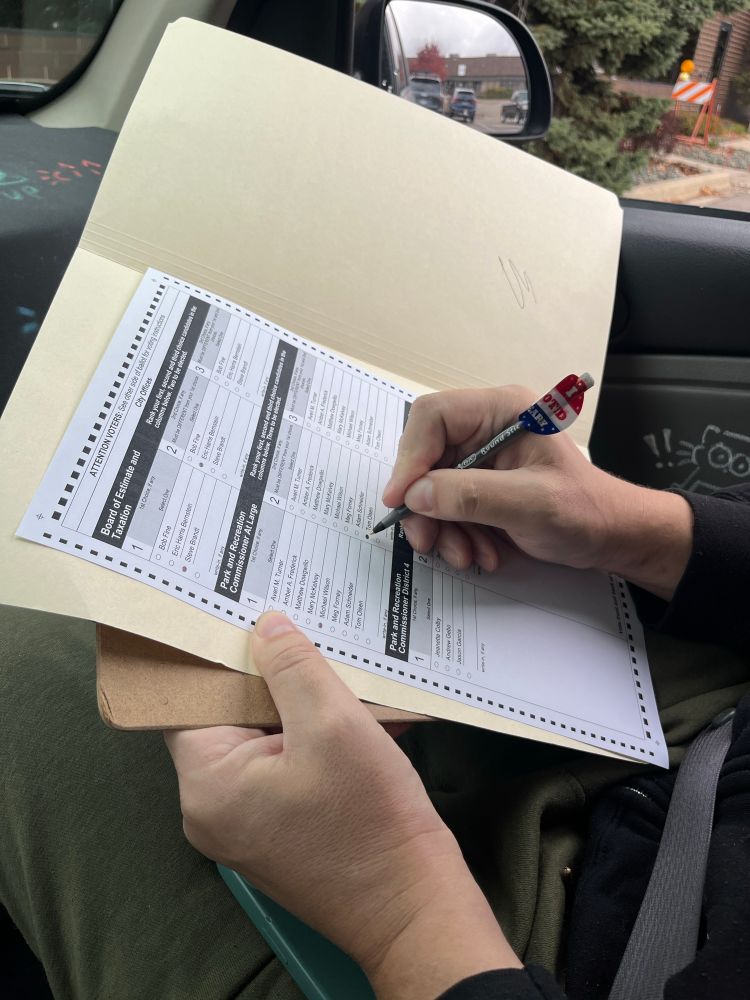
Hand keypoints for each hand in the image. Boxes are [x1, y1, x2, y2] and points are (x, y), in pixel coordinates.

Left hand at [165, 612, 519, 998]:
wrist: (415, 908)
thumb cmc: (369, 817)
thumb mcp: (332, 723)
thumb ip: (292, 666)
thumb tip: (264, 625)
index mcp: (207, 783)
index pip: (192, 700)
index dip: (222, 656)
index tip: (250, 616)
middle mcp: (211, 809)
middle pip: (230, 719)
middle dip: (273, 679)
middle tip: (305, 635)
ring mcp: (246, 825)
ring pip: (264, 740)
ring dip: (303, 708)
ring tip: (339, 671)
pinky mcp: (279, 833)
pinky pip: (285, 768)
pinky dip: (315, 740)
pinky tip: (358, 714)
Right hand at [383, 386, 692, 599]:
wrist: (611, 537)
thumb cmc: (585, 511)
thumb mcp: (530, 504)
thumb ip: (472, 496)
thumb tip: (416, 494)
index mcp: (502, 410)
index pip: (433, 418)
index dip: (409, 457)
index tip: (401, 500)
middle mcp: (487, 427)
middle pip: (426, 457)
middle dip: (426, 505)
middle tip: (428, 541)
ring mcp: (482, 457)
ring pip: (432, 487)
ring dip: (442, 527)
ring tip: (467, 555)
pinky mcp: (481, 485)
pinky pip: (448, 507)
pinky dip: (456, 534)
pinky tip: (480, 552)